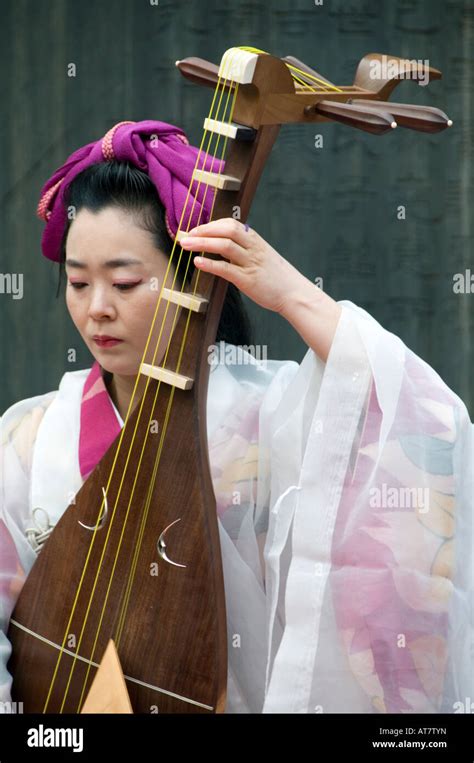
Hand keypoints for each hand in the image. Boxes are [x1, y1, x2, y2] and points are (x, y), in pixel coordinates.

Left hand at [179, 217, 309, 314]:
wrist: (294, 293)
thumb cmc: (276, 277)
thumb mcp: (262, 256)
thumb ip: (245, 249)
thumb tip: (223, 246)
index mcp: (255, 241)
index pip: (231, 224)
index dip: (211, 225)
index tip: (197, 229)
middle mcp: (253, 248)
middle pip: (227, 230)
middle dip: (204, 230)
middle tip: (186, 235)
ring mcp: (251, 264)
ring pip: (225, 246)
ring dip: (202, 243)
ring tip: (186, 245)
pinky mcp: (248, 280)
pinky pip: (227, 269)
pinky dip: (210, 264)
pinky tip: (198, 263)